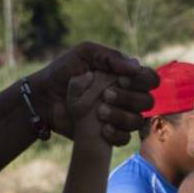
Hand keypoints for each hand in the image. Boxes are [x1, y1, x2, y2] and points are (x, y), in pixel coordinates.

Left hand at [27, 43, 156, 145]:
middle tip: (105, 95)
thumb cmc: (63, 71)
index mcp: (124, 76)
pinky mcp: (109, 134)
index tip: (120, 80)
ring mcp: (118, 117)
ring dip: (121, 116)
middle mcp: (126, 96)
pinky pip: (125, 138)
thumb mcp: (84, 54)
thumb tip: (136, 67)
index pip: (150, 79)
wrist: (44, 97)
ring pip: (137, 121)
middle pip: (147, 102)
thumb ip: (110, 57)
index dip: (141, 81)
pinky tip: (102, 128)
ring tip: (99, 111)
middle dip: (128, 98)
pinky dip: (116, 133)